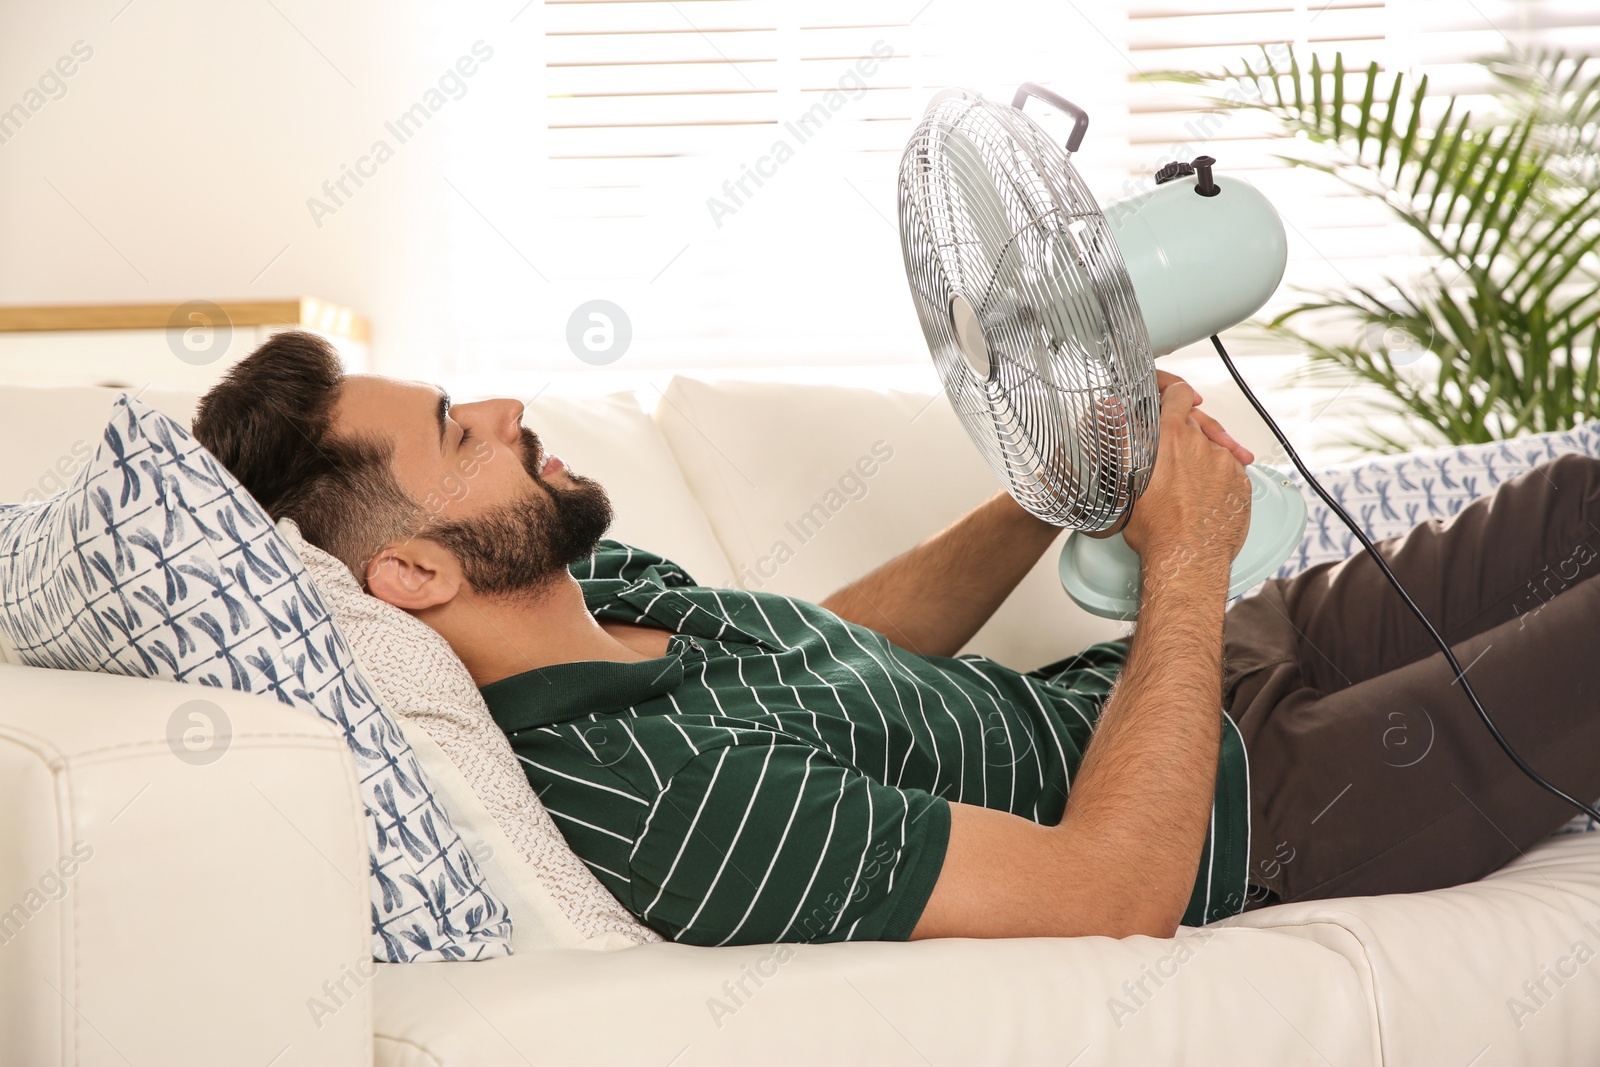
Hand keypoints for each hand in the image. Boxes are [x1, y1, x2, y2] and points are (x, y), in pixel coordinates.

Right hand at [1121, 381, 1250, 570]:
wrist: (1187, 559)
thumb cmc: (1155, 528)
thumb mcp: (1123, 480)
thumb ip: (1120, 440)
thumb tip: (1111, 411)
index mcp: (1169, 438)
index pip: (1178, 394)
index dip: (1174, 395)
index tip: (1174, 401)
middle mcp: (1201, 444)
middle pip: (1196, 424)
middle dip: (1186, 437)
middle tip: (1173, 460)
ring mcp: (1225, 463)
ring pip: (1214, 449)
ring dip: (1203, 460)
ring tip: (1187, 487)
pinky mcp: (1242, 483)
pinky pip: (1231, 471)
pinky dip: (1219, 479)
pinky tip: (1204, 497)